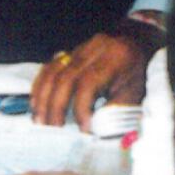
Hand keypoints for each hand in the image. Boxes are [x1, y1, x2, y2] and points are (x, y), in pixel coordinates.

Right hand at [31, 27, 155, 129]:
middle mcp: (93, 49)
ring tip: (40, 121)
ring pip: (52, 71)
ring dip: (43, 98)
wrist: (137, 42)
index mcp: (114, 58)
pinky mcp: (69, 52)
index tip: (84, 130)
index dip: (82, 109)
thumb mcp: (133, 93)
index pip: (89, 83)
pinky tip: (37, 104)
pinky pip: (49, 68)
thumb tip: (94, 132)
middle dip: (56, 106)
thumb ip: (114, 111)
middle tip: (53, 129)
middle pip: (65, 77)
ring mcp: (79, 48)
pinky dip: (40, 87)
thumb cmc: (136, 72)